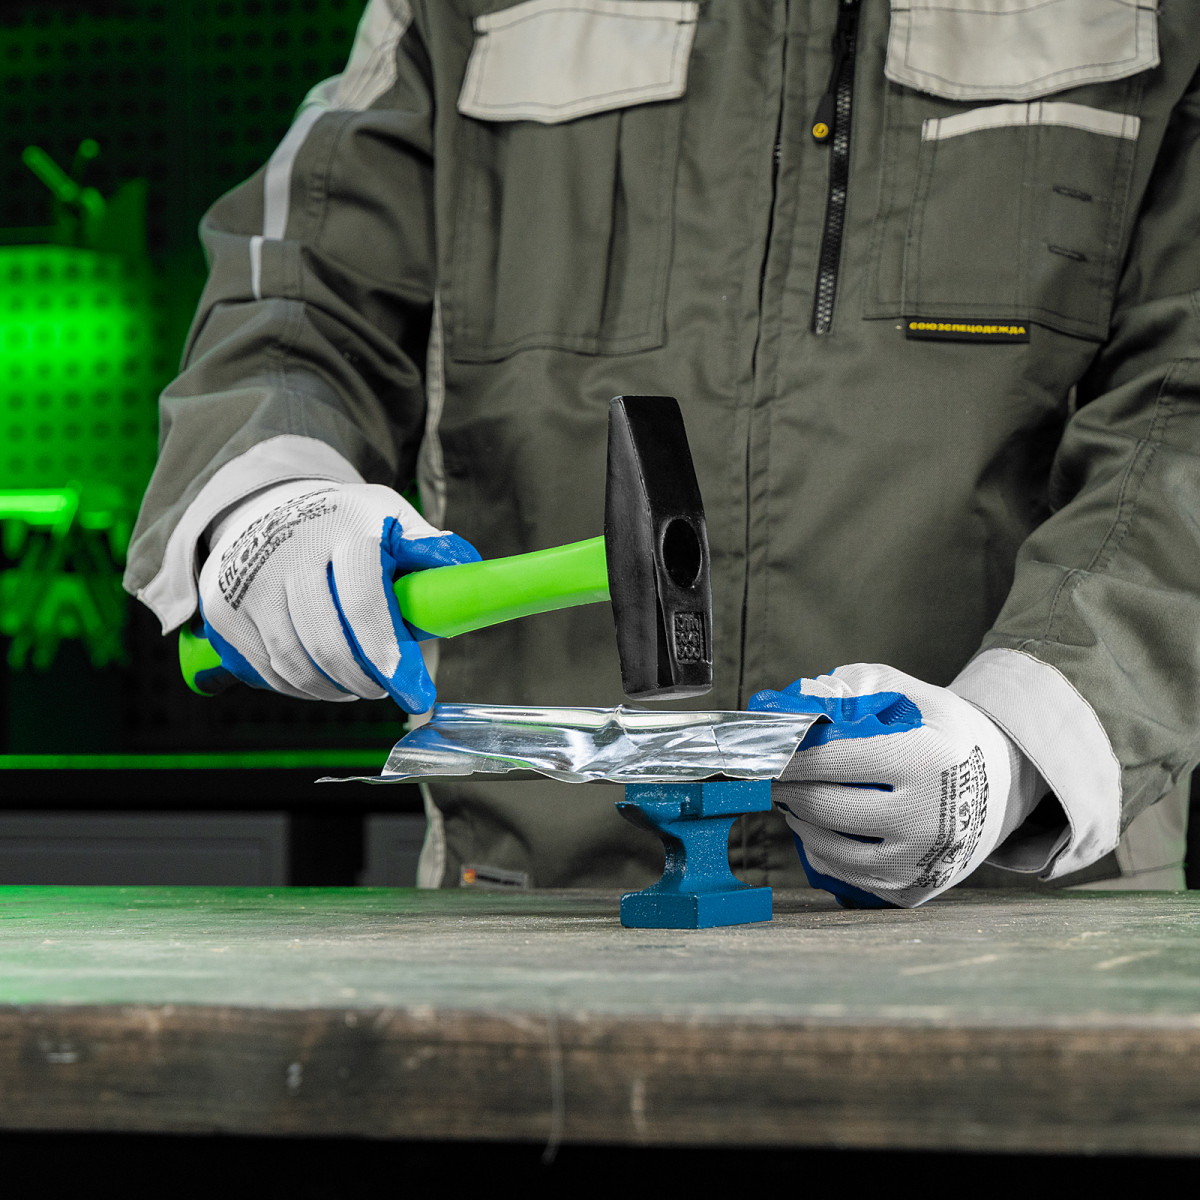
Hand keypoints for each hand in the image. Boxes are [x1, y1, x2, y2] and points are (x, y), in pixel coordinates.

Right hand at [198, 480, 479, 710]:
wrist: (264, 507)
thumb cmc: (345, 524)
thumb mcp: (391, 517)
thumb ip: (428, 548)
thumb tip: (466, 571)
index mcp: (345, 529)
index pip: (364, 601)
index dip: (390, 655)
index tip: (417, 693)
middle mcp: (291, 551)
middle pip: (327, 642)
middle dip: (367, 681)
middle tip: (389, 691)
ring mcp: (250, 581)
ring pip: (295, 664)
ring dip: (335, 688)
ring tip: (359, 683)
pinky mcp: (224, 609)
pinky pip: (268, 671)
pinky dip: (302, 687)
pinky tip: (323, 678)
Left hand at [749, 664, 1043, 907]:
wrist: (1003, 787)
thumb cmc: (943, 732)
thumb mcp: (910, 693)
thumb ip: (854, 686)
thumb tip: (797, 702)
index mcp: (927, 760)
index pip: (836, 758)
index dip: (790, 754)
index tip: (763, 749)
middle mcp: (928, 818)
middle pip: (826, 805)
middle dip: (785, 787)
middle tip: (767, 773)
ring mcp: (922, 862)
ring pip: (829, 845)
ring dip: (797, 818)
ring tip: (791, 796)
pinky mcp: (914, 891)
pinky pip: (845, 873)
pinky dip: (820, 848)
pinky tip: (818, 825)